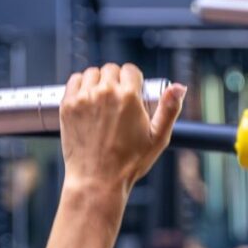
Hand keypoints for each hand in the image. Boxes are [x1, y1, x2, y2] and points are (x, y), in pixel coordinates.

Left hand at [60, 64, 185, 190]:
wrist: (98, 178)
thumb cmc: (129, 162)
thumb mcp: (159, 137)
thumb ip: (170, 108)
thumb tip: (179, 87)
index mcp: (128, 97)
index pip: (131, 70)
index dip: (135, 79)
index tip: (134, 91)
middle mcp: (104, 92)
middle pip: (111, 69)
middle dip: (117, 79)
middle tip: (120, 98)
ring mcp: (83, 98)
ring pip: (92, 73)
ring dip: (99, 80)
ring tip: (104, 98)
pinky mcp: (67, 105)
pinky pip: (74, 81)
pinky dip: (81, 85)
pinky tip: (88, 98)